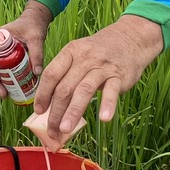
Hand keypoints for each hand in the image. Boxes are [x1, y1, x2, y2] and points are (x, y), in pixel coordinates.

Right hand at [0, 0, 52, 99]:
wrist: (37, 20)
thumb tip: (37, 73)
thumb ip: (37, 53)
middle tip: (3, 94)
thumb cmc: (33, 26)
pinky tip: (14, 90)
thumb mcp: (36, 38)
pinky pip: (7, 70)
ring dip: (2, 83)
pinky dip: (9, 80)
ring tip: (6, 96)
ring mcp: (4, 53)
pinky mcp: (11, 57)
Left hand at [34, 15, 163, 141]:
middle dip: (56, 112)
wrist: (130, 38)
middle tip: (52, 130)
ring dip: (73, 112)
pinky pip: (112, 92)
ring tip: (65, 129)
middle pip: (65, 87)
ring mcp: (102, 67)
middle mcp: (84, 59)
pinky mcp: (119, 76)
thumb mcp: (79, 54)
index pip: (51, 74)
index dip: (43, 94)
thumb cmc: (99, 52)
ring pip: (84, 91)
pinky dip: (107, 105)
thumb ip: (66, 75)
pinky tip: (103, 118)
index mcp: (70, 52)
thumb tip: (50, 104)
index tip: (39, 111)